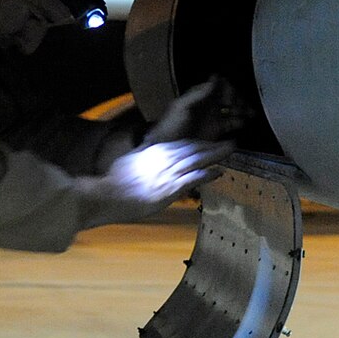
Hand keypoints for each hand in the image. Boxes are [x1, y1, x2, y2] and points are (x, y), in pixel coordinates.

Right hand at [98, 136, 235, 208]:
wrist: (108, 195)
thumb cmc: (113, 181)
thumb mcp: (129, 161)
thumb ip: (141, 157)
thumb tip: (144, 154)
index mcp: (154, 150)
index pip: (181, 144)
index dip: (198, 143)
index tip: (208, 143)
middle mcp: (164, 158)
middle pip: (193, 148)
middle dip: (212, 145)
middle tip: (229, 142)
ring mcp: (168, 173)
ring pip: (197, 159)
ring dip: (216, 154)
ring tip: (230, 149)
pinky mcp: (170, 189)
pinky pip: (194, 178)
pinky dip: (208, 174)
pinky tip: (220, 172)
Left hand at [143, 75, 248, 147]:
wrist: (166, 148)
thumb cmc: (170, 126)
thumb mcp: (181, 106)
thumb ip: (198, 93)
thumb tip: (215, 78)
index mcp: (199, 96)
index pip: (219, 86)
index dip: (227, 89)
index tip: (230, 97)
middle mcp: (208, 104)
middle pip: (228, 97)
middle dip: (238, 99)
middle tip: (242, 106)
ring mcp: (212, 117)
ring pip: (232, 109)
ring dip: (242, 109)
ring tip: (249, 113)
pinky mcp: (215, 130)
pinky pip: (231, 123)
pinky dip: (238, 121)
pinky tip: (243, 122)